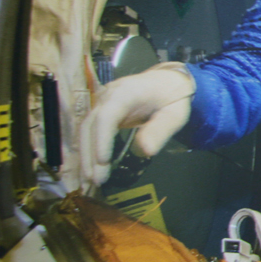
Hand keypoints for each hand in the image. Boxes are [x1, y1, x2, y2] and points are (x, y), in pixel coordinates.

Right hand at [73, 62, 193, 193]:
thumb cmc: (172, 98)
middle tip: (95, 180)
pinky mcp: (100, 111)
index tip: (102, 162)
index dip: (102, 140)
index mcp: (126, 92)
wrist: (167, 81)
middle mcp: (108, 96)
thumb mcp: (175, 114)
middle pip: (91, 125)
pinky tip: (90, 169)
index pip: (107, 116)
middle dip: (90, 154)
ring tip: (89, 180)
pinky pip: (90, 131)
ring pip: (86, 129)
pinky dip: (88, 150)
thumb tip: (144, 151)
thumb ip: (160, 130)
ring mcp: (102, 102)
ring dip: (85, 155)